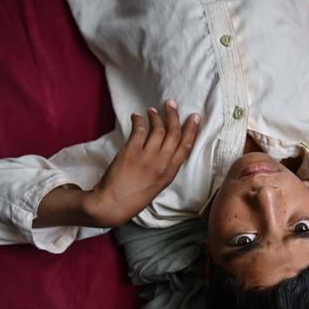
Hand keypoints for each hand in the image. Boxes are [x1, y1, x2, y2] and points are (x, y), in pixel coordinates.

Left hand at [85, 101, 199, 226]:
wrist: (113, 204)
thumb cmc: (135, 197)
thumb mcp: (158, 185)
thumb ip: (165, 168)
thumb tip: (168, 150)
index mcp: (170, 173)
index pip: (186, 146)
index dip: (192, 129)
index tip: (195, 117)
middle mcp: (161, 164)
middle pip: (174, 134)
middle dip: (174, 116)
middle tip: (171, 104)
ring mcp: (147, 158)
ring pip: (158, 130)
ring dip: (156, 117)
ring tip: (153, 110)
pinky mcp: (131, 153)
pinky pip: (139, 130)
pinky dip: (139, 120)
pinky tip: (137, 117)